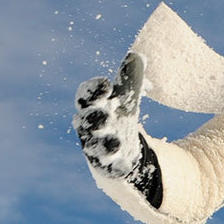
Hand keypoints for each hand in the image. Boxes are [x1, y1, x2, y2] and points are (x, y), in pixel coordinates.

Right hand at [73, 52, 144, 179]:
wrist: (119, 150)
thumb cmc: (117, 119)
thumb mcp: (125, 100)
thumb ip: (129, 82)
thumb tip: (137, 55)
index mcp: (91, 107)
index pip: (86, 97)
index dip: (94, 91)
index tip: (107, 85)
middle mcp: (89, 128)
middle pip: (86, 122)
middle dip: (95, 118)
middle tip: (107, 115)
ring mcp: (96, 148)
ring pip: (95, 147)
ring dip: (105, 144)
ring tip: (117, 144)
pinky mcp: (108, 166)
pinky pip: (110, 168)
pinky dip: (116, 167)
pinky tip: (125, 166)